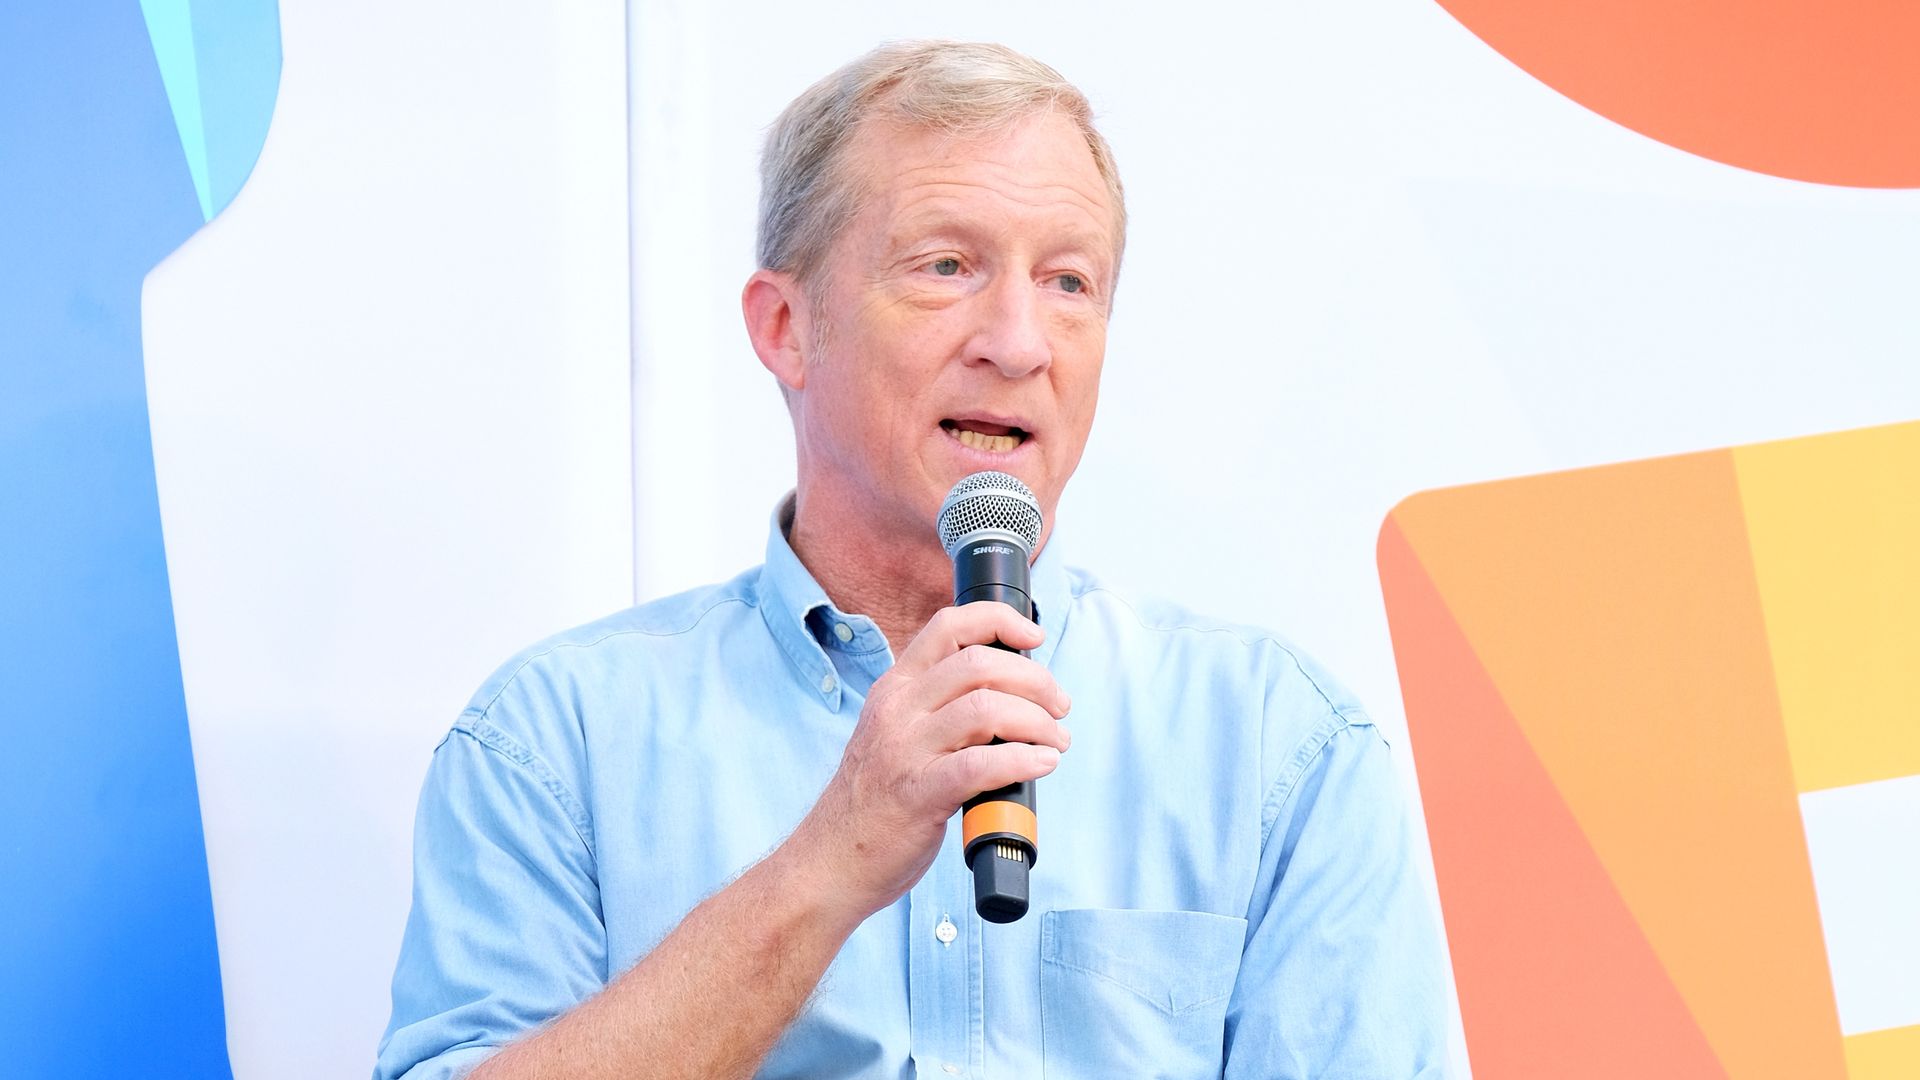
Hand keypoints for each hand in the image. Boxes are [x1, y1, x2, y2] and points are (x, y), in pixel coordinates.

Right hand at [786, 601, 1071, 920]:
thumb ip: (937, 707)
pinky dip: (1023, 760)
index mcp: (895, 688)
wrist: (831, 859)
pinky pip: (980, 764)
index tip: (1034, 637)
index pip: (948, 626)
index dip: (999, 621)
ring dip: (1037, 722)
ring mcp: (904, 751)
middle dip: (1035, 681)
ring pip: (986, 709)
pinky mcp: (918, 794)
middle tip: (1058, 707)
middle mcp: (897, 710)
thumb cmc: (874, 801)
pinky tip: (1041, 764)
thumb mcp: (895, 732)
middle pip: (978, 664)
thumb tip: (1009, 693)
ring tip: (1055, 742)